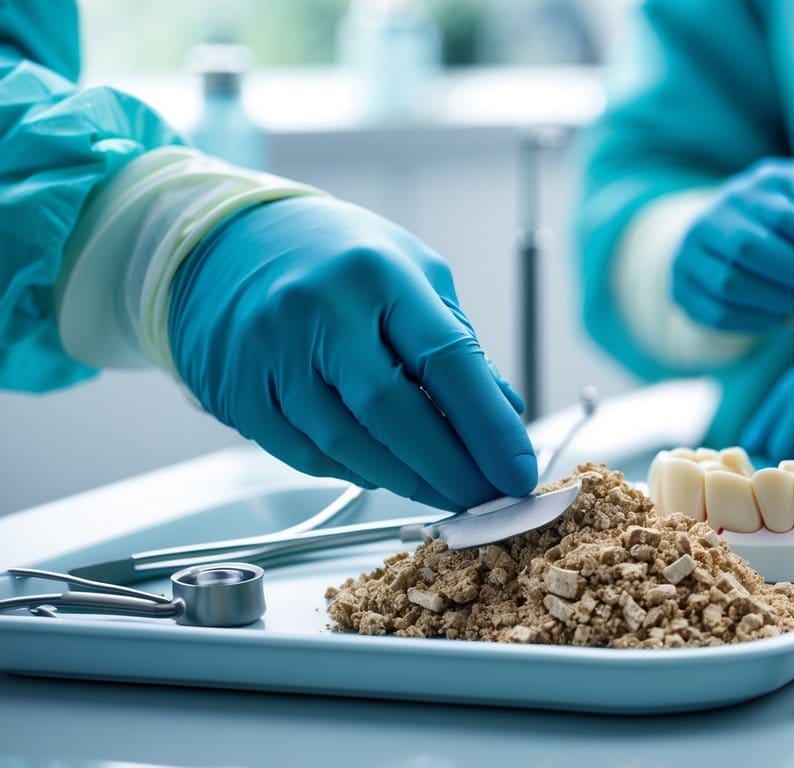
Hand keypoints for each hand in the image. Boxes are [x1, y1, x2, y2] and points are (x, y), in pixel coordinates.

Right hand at [170, 196, 535, 509]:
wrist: (223, 241)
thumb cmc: (335, 257)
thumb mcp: (412, 273)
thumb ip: (457, 343)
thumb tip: (505, 412)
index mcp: (378, 274)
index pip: (447, 360)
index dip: (488, 427)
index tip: (518, 471)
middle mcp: (319, 310)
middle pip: (394, 415)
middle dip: (450, 469)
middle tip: (486, 498)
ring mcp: (270, 353)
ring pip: (347, 445)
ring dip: (405, 481)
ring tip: (444, 490)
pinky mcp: (237, 391)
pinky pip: (306, 454)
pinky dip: (354, 472)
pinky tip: (383, 471)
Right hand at [672, 158, 793, 332]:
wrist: (726, 242)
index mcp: (771, 181)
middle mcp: (727, 205)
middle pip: (753, 242)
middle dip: (792, 268)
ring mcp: (697, 244)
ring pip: (732, 280)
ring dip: (774, 298)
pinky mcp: (684, 282)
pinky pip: (717, 309)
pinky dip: (752, 319)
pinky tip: (772, 315)